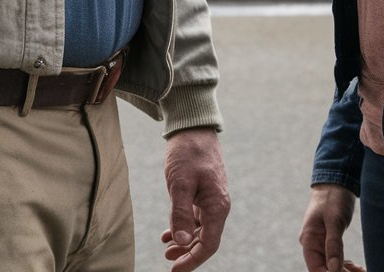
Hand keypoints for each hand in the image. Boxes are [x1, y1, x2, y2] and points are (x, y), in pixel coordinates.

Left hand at [161, 128, 229, 270]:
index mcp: (217, 205)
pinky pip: (195, 217)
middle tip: (167, 261)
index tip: (174, 270)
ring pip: (200, 230)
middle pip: (206, 240)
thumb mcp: (180, 182)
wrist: (193, 127)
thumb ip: (181, 213)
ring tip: (166, 249)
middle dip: (187, 253)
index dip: (193, 260)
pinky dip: (183, 226)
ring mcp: (211, 199)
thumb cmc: (188, 152)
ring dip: (184, 242)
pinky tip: (168, 231)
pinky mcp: (203, 192)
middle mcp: (217, 205)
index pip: (209, 244)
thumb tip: (183, 242)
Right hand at [299, 183, 358, 271]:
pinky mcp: (330, 242)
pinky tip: (359, 268)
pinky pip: (337, 260)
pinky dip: (347, 266)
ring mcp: (321, 244)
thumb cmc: (332, 198)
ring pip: (331, 267)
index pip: (316, 269)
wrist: (336, 182)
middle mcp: (312, 245)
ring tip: (362, 271)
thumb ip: (333, 244)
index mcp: (309, 240)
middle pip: (324, 270)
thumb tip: (334, 270)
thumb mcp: (334, 220)